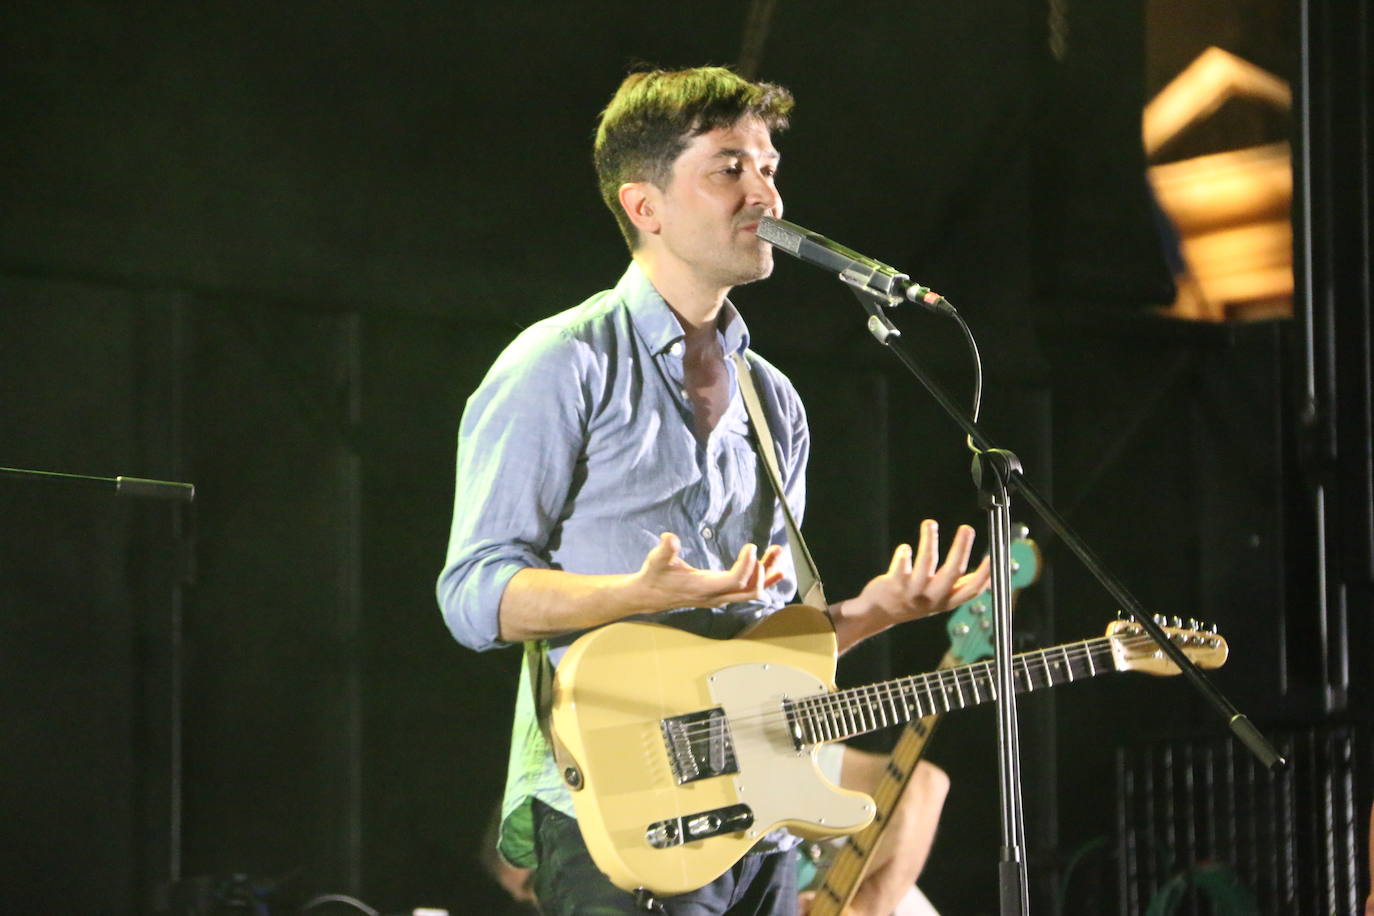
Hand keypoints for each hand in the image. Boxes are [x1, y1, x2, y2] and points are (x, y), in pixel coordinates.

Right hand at [631, 532, 785, 611]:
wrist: (650, 595)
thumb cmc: (655, 576)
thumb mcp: (656, 560)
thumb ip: (665, 550)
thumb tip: (669, 538)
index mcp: (703, 588)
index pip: (734, 582)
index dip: (746, 566)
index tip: (751, 546)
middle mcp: (716, 596)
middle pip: (750, 590)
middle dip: (764, 570)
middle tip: (773, 549)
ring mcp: (720, 597)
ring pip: (752, 591)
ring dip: (766, 573)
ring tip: (776, 552)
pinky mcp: (721, 594)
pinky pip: (748, 590)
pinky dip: (762, 578)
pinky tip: (774, 568)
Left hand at [832, 520, 989, 650]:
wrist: (879, 613)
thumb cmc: (913, 601)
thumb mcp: (939, 600)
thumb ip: (958, 588)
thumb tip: (985, 577)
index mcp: (946, 601)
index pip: (972, 589)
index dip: (985, 574)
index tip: (994, 556)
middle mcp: (932, 598)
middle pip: (952, 572)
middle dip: (961, 548)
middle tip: (967, 528)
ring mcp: (913, 592)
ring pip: (926, 563)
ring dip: (929, 541)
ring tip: (930, 523)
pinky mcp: (894, 585)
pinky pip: (901, 568)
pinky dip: (903, 557)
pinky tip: (906, 547)